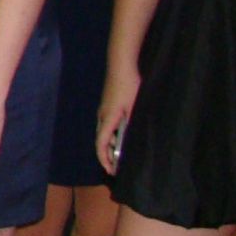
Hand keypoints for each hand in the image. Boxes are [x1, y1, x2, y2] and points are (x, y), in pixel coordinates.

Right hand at [95, 61, 137, 175]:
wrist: (121, 64)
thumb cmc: (129, 86)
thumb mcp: (135, 107)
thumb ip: (132, 125)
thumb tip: (132, 141)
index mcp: (108, 118)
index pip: (102, 144)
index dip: (105, 160)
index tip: (111, 171)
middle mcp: (102, 116)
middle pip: (100, 140)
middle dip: (107, 155)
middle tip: (117, 167)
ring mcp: (104, 109)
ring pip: (104, 132)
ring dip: (111, 144)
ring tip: (121, 154)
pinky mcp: (108, 104)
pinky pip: (107, 124)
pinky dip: (112, 134)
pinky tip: (123, 135)